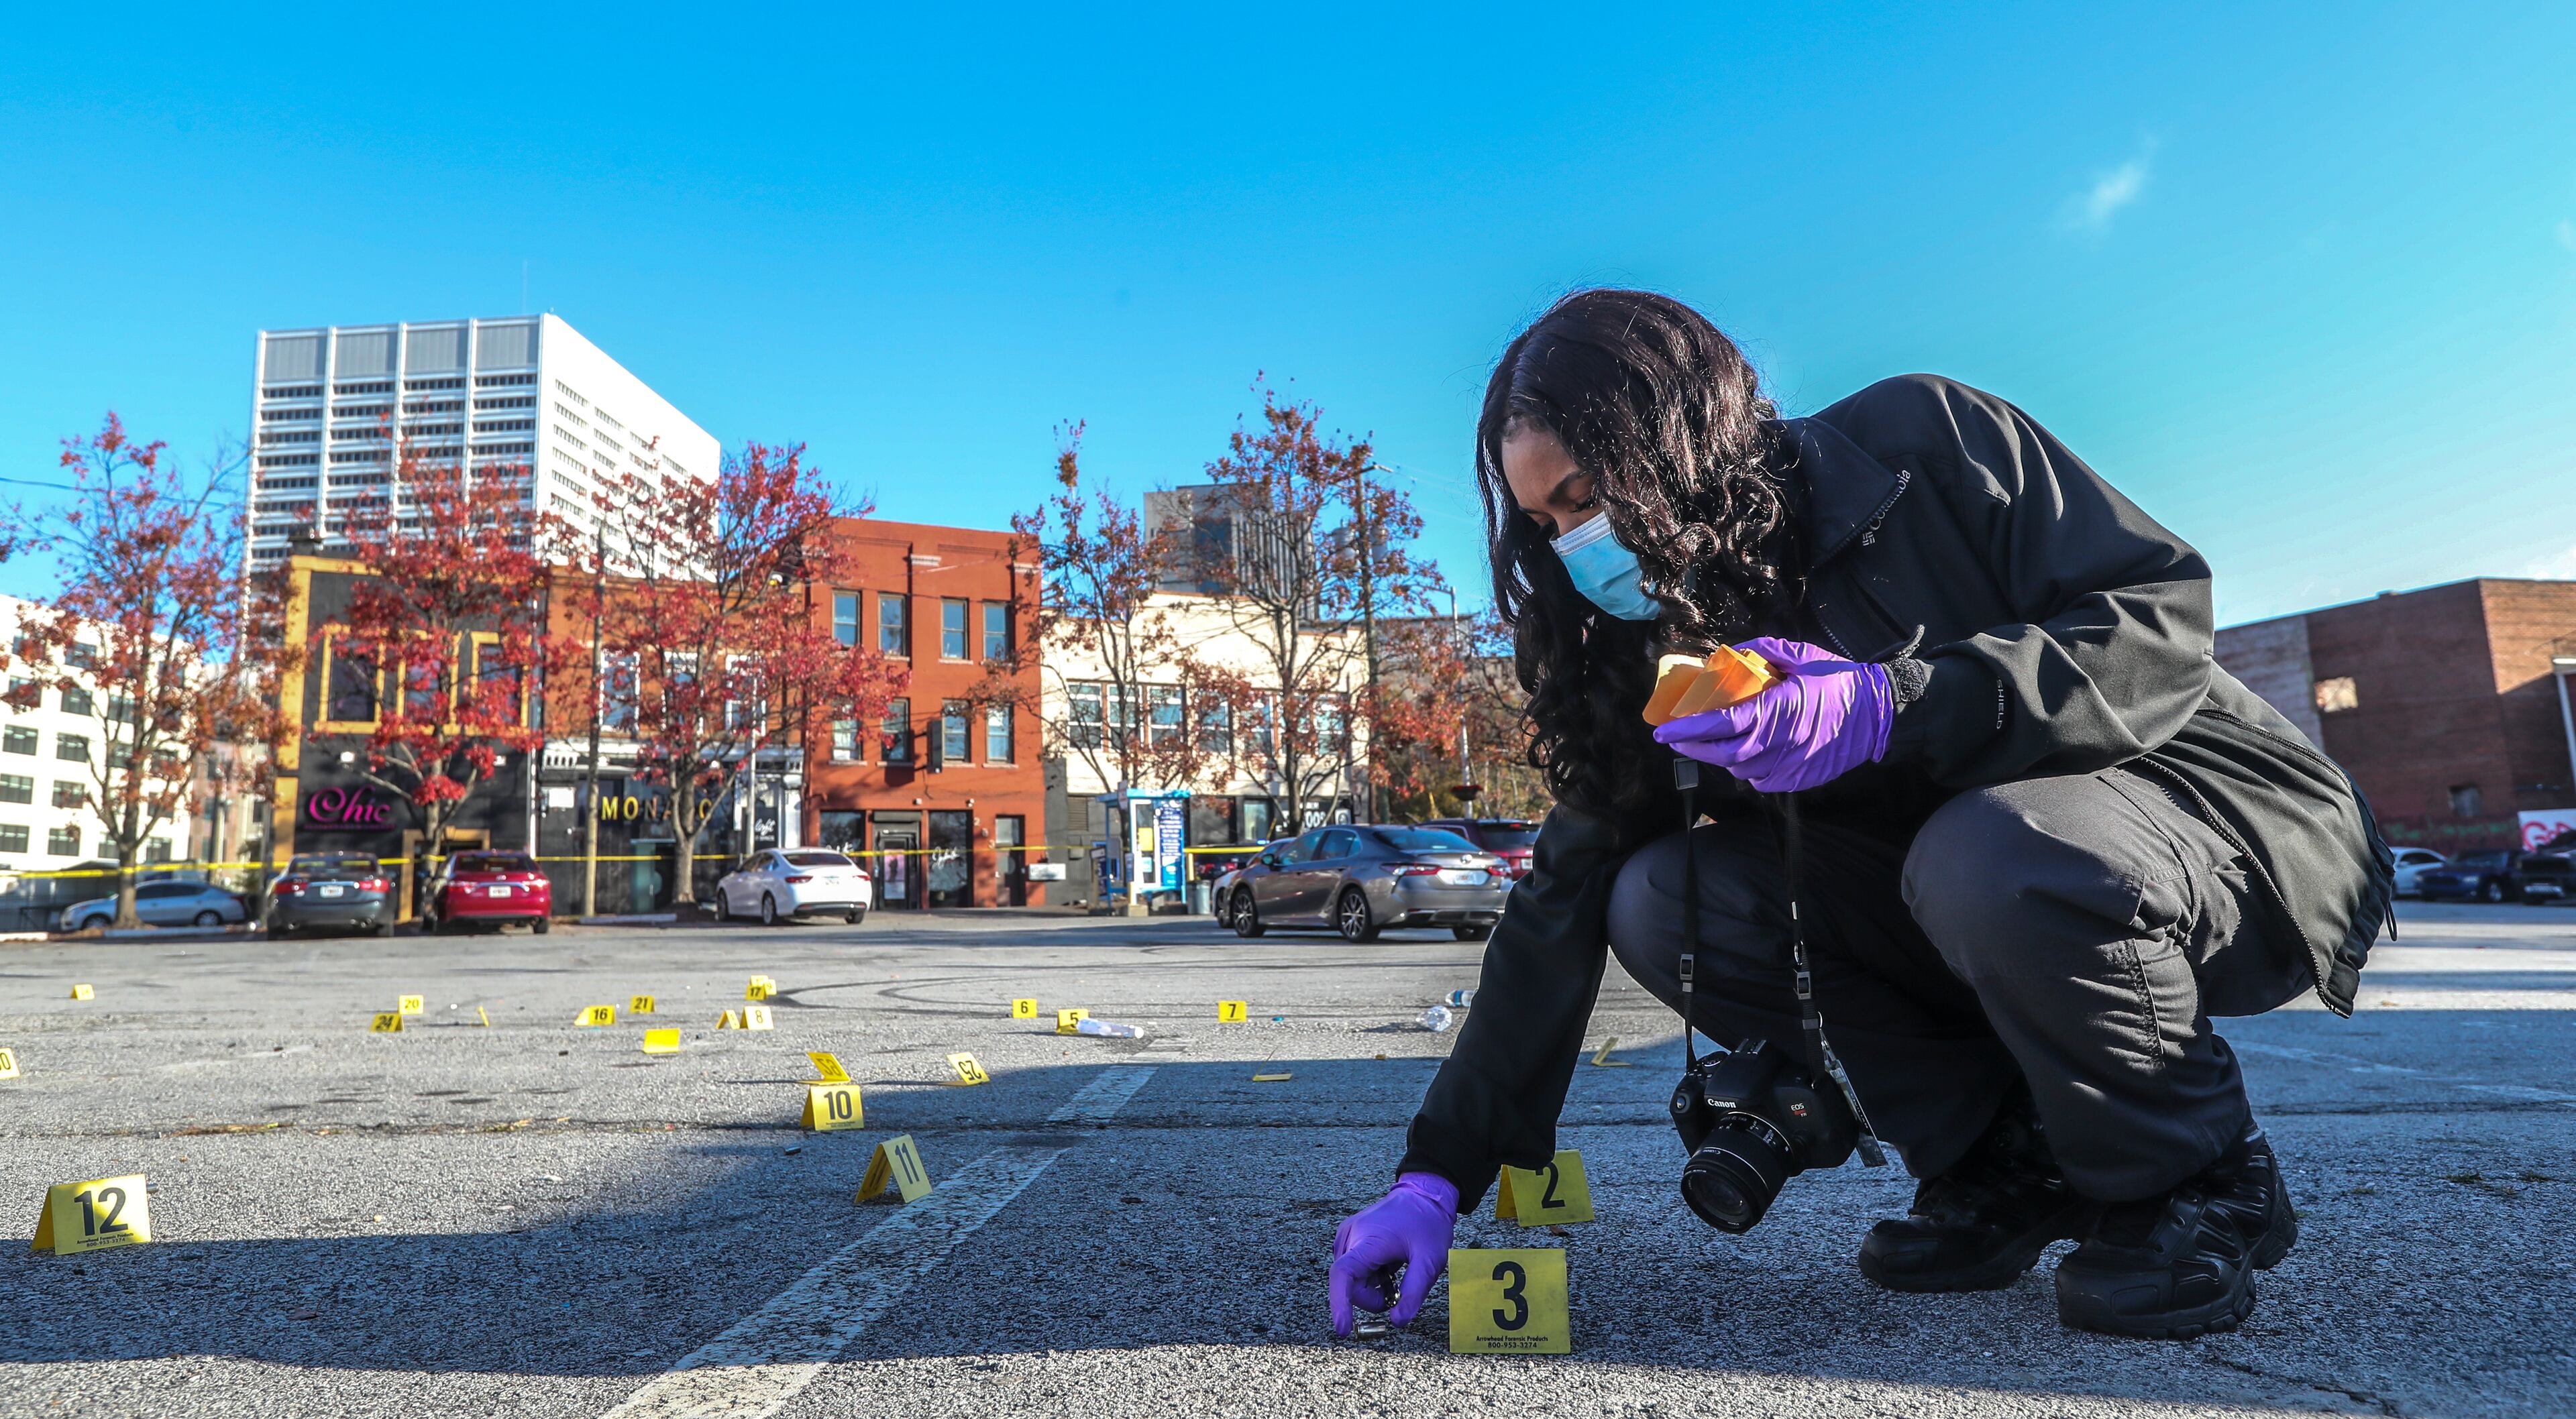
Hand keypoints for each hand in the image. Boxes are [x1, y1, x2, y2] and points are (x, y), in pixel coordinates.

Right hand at [1327, 1172, 1458, 1335]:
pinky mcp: (1350, 1237)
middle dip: (1373, 1297)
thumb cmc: (1428, 1224)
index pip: (1343, 1276)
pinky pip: (1353, 1269)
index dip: (1339, 1304)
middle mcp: (1351, 1236)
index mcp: (1369, 1240)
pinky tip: (1388, 1264)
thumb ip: (1414, 1292)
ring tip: (1395, 1269)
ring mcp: (1348, 1235)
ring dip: (1372, 1286)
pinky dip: (1370, 1276)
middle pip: (1350, 1284)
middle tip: (1399, 1291)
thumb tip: (1398, 1321)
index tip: (1343, 1329)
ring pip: (1351, 1279)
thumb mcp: (1430, 1260)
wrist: (1424, 1194)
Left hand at [1651, 636, 1892, 791]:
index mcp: (1777, 710)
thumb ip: (1766, 652)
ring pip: (1741, 770)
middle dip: (1694, 748)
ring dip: (1720, 758)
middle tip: (1676, 739)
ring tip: (1708, 744)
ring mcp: (1790, 766)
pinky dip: (1746, 771)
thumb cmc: (1840, 681)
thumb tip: (1735, 652)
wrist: (1880, 714)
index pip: (1722, 724)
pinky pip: (1762, 781)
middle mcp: (1780, 743)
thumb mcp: (1803, 656)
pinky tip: (1743, 756)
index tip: (1663, 731)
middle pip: (1724, 754)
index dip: (1689, 729)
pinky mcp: (1800, 780)